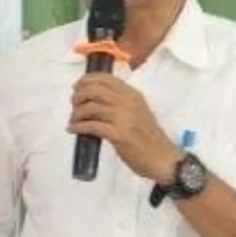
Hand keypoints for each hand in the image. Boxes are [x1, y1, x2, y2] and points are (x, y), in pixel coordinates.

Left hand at [67, 73, 183, 183]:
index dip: (86, 80)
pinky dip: (78, 126)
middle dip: (78, 96)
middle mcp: (128, 102)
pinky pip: (91, 126)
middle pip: (94, 90)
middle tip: (74, 104)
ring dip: (76, 113)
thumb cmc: (148, 136)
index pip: (105, 79)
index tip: (77, 86)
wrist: (162, 158)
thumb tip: (92, 98)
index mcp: (132, 94)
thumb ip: (120, 101)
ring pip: (90, 108)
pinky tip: (73, 129)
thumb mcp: (137, 111)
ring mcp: (123, 117)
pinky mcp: (118, 134)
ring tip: (73, 120)